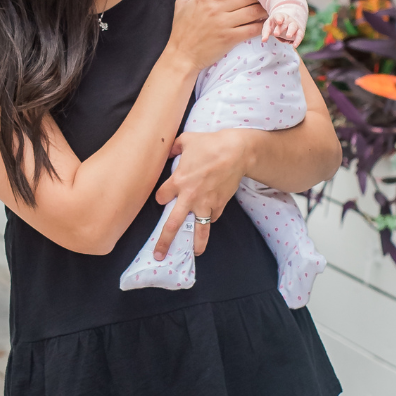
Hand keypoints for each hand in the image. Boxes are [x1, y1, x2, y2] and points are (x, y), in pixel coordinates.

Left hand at [153, 127, 249, 259]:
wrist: (237, 152)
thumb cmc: (210, 144)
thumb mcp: (187, 140)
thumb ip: (174, 147)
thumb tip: (168, 150)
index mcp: (178, 182)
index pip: (161, 197)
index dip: (161, 197)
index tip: (163, 198)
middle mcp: (189, 197)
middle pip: (173, 224)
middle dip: (165, 241)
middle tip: (159, 254)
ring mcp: (205, 203)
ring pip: (199, 229)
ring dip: (197, 243)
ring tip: (195, 253)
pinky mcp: (220, 204)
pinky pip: (213, 217)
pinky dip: (210, 219)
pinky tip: (209, 221)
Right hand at [167, 0, 266, 73]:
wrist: (181, 57)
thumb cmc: (180, 31)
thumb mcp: (180, 5)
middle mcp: (215, 10)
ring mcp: (224, 25)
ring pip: (252, 12)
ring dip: (263, 8)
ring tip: (269, 6)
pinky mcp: (230, 39)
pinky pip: (252, 29)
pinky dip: (262, 25)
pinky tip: (265, 23)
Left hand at [262, 9, 304, 47]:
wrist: (285, 24)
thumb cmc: (275, 25)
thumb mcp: (269, 27)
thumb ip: (266, 33)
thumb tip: (263, 40)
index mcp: (279, 17)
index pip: (279, 16)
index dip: (279, 18)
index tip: (279, 22)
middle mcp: (287, 20)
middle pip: (285, 23)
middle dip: (281, 28)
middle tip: (276, 34)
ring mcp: (294, 25)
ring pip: (293, 27)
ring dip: (291, 31)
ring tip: (288, 36)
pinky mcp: (299, 31)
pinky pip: (300, 35)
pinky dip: (298, 40)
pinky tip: (294, 45)